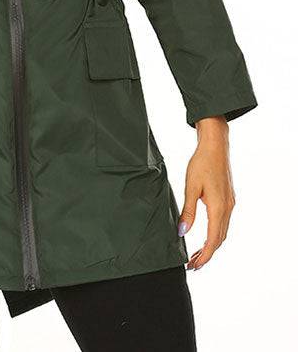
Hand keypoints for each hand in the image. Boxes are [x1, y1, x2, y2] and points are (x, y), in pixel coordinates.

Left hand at [177, 116, 235, 270]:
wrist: (215, 146)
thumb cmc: (201, 163)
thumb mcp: (190, 187)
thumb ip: (188, 211)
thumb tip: (182, 232)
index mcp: (219, 208)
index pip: (213, 241)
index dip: (204, 256)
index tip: (193, 266)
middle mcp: (228, 209)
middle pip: (219, 240)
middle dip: (206, 254)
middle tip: (192, 264)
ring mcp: (230, 204)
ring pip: (222, 232)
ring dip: (211, 245)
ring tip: (197, 253)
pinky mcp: (228, 199)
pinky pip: (223, 222)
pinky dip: (215, 233)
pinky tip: (206, 234)